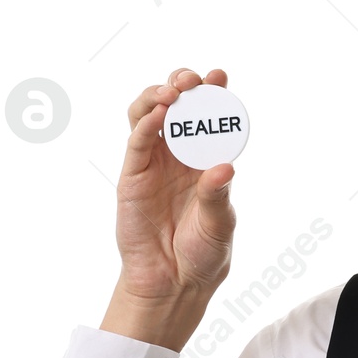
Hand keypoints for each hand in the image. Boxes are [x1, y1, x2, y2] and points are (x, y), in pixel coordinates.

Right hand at [113, 67, 236, 304]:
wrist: (173, 282)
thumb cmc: (203, 253)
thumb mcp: (219, 225)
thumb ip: (217, 196)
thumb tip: (225, 167)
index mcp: (208, 162)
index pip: (212, 120)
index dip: (215, 95)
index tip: (220, 75)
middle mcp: (180, 157)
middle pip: (178, 109)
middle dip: (184, 86)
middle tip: (193, 79)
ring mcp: (154, 164)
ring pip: (150, 117)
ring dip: (159, 96)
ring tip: (174, 91)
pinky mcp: (132, 176)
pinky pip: (136, 143)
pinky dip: (145, 124)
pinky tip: (157, 113)